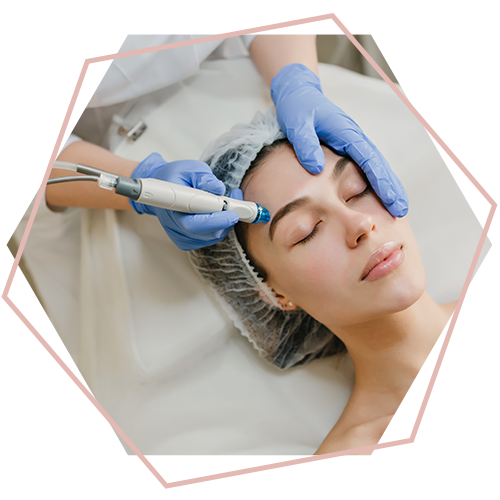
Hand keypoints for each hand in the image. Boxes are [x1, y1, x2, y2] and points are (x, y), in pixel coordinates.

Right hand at [130, 153, 239, 249]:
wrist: (162, 189)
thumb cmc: (175, 177)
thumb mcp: (190, 169)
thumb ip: (204, 177)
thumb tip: (218, 188)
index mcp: (172, 208)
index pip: (194, 223)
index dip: (215, 220)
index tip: (232, 213)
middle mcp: (175, 226)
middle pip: (207, 233)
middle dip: (226, 220)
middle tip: (237, 204)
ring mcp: (181, 236)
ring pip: (211, 237)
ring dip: (225, 222)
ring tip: (229, 203)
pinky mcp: (188, 241)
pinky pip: (209, 239)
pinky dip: (220, 227)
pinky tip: (220, 214)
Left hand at [271, 63, 408, 217]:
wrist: (298, 94)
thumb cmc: (298, 107)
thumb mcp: (297, 123)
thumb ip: (306, 144)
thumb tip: (316, 168)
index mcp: (346, 132)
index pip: (369, 159)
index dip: (381, 180)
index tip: (390, 199)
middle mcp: (354, 138)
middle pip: (379, 165)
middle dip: (391, 187)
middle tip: (401, 210)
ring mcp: (352, 143)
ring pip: (375, 166)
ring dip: (387, 186)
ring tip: (396, 208)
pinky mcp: (347, 148)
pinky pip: (365, 166)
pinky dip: (375, 181)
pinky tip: (379, 196)